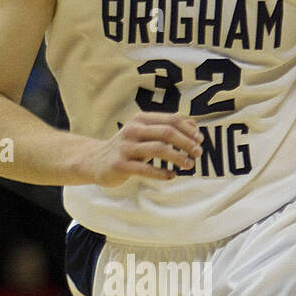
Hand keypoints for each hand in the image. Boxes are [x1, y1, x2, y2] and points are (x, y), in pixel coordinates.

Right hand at [85, 113, 203, 186]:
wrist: (95, 161)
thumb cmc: (127, 148)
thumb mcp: (145, 134)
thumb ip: (166, 128)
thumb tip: (193, 126)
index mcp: (141, 119)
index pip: (171, 120)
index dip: (188, 130)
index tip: (200, 140)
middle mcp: (133, 130)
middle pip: (167, 132)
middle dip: (186, 143)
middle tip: (198, 153)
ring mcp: (126, 148)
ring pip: (158, 149)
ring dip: (178, 157)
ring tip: (189, 165)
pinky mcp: (121, 165)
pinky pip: (145, 169)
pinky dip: (162, 173)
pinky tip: (172, 176)